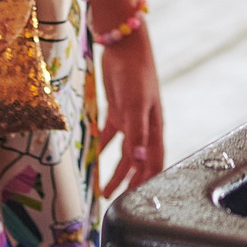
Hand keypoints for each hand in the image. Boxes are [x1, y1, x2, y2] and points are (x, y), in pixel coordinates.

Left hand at [96, 28, 165, 197]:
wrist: (124, 44)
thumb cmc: (136, 72)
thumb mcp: (136, 104)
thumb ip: (137, 133)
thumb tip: (139, 160)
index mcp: (154, 128)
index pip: (154, 163)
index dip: (147, 182)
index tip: (138, 201)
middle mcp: (144, 126)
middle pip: (139, 162)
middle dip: (130, 183)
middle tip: (118, 202)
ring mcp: (130, 118)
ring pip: (124, 152)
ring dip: (115, 171)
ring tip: (105, 190)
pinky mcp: (116, 109)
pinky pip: (109, 135)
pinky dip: (101, 148)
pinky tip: (92, 157)